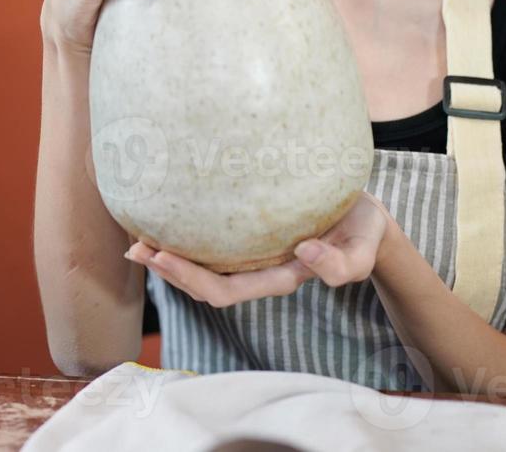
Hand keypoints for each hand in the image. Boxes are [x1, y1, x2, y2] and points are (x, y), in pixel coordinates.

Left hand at [125, 191, 392, 307]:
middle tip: (137, 248)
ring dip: (170, 256)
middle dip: (169, 270)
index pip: (225, 290)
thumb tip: (304, 253)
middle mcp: (260, 269)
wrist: (369, 215)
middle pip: (204, 283)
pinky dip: (187, 233)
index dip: (189, 279)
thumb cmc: (364, 232)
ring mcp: (254, 253)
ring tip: (138, 238)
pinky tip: (168, 215)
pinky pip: (213, 240)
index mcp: (279, 277)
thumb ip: (342, 264)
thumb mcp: (364, 249)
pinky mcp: (252, 231)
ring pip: (204, 264)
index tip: (161, 255)